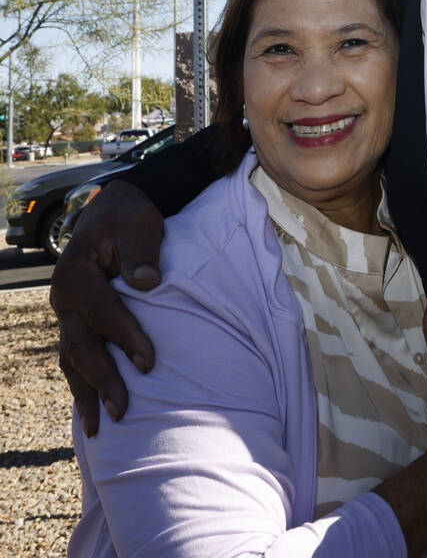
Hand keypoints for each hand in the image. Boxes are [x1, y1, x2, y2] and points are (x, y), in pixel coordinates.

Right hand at [49, 180, 164, 436]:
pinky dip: (83, 384)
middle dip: (102, 379)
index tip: (148, 363)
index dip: (125, 337)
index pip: (102, 312)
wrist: (113, 212)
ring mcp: (67, 313)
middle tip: (124, 409)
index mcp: (75, 272)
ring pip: (72, 359)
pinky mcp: (76, 322)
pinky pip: (75, 358)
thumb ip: (142, 248)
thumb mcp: (139, 221)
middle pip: (81, 345)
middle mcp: (64, 297)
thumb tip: (147, 281)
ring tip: (101, 428)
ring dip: (87, 392)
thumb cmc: (129, 216)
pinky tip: (93, 411)